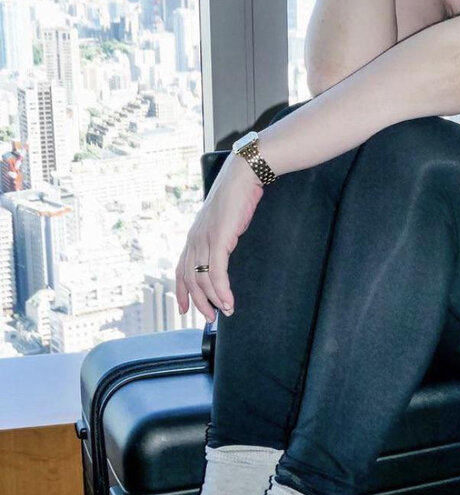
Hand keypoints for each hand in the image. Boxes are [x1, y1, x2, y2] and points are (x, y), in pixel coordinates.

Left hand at [175, 153, 264, 322]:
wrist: (243, 176)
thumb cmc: (238, 197)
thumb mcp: (224, 221)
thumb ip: (220, 237)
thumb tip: (223, 252)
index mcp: (194, 236)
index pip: (181, 270)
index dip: (181, 292)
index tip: (185, 310)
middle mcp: (194, 239)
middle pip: (190, 279)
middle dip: (199, 302)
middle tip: (209, 318)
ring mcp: (204, 239)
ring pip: (202, 279)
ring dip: (213, 300)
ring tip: (225, 312)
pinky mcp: (218, 239)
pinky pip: (216, 272)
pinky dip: (222, 290)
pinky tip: (228, 301)